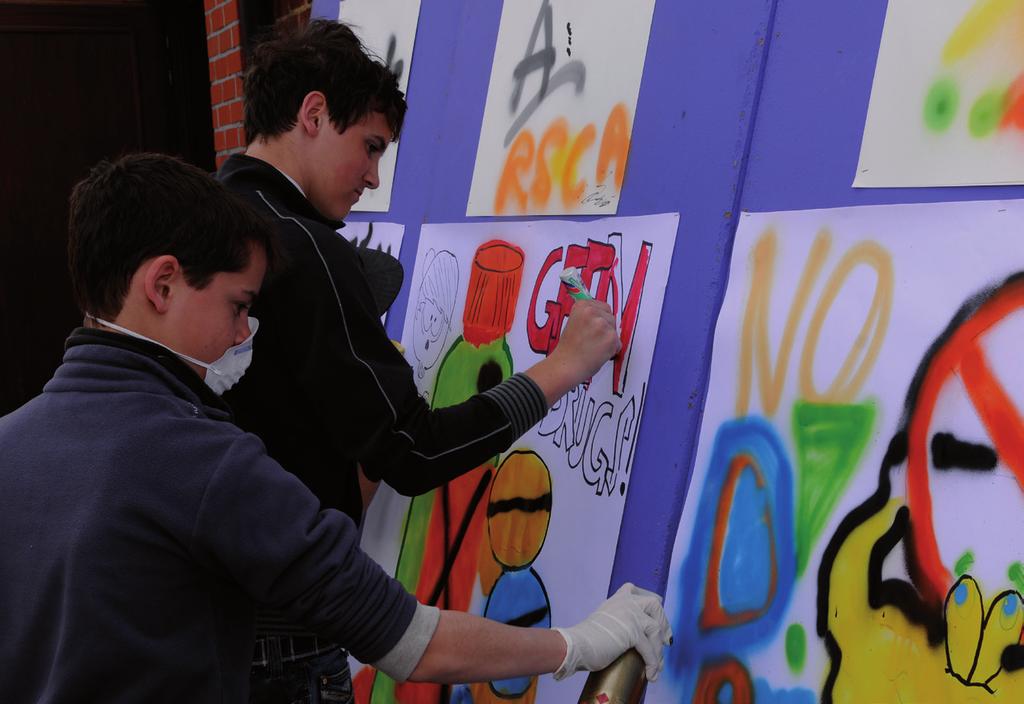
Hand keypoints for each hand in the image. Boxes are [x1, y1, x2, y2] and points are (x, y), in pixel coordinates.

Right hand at [552, 299, 620, 380]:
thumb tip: (601, 315)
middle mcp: (592, 312)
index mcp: (582, 306)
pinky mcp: (611, 338)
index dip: (600, 319)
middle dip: (605, 329)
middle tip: (592, 340)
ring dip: (608, 339)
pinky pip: (618, 343)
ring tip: (593, 347)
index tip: (593, 328)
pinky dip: (612, 350)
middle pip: (610, 317)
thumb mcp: (573, 323)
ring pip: (615, 330)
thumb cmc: (568, 348)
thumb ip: (587, 316)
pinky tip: (598, 354)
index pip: (603, 306)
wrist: (566, 365)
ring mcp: (603, 324)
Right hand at [552, 582, 671, 681]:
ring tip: (657, 665)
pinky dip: (653, 663)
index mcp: (617, 599)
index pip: (639, 592)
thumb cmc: (585, 639)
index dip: (651, 604)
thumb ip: (618, 621)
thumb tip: (630, 637)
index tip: (656, 617)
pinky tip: (651, 674)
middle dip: (663, 622)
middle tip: (666, 640)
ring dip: (659, 649)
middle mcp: (626, 602)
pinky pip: (649, 649)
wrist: (576, 645)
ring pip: (656, 628)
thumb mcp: (604, 620)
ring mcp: (630, 615)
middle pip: (655, 605)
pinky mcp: (632, 632)